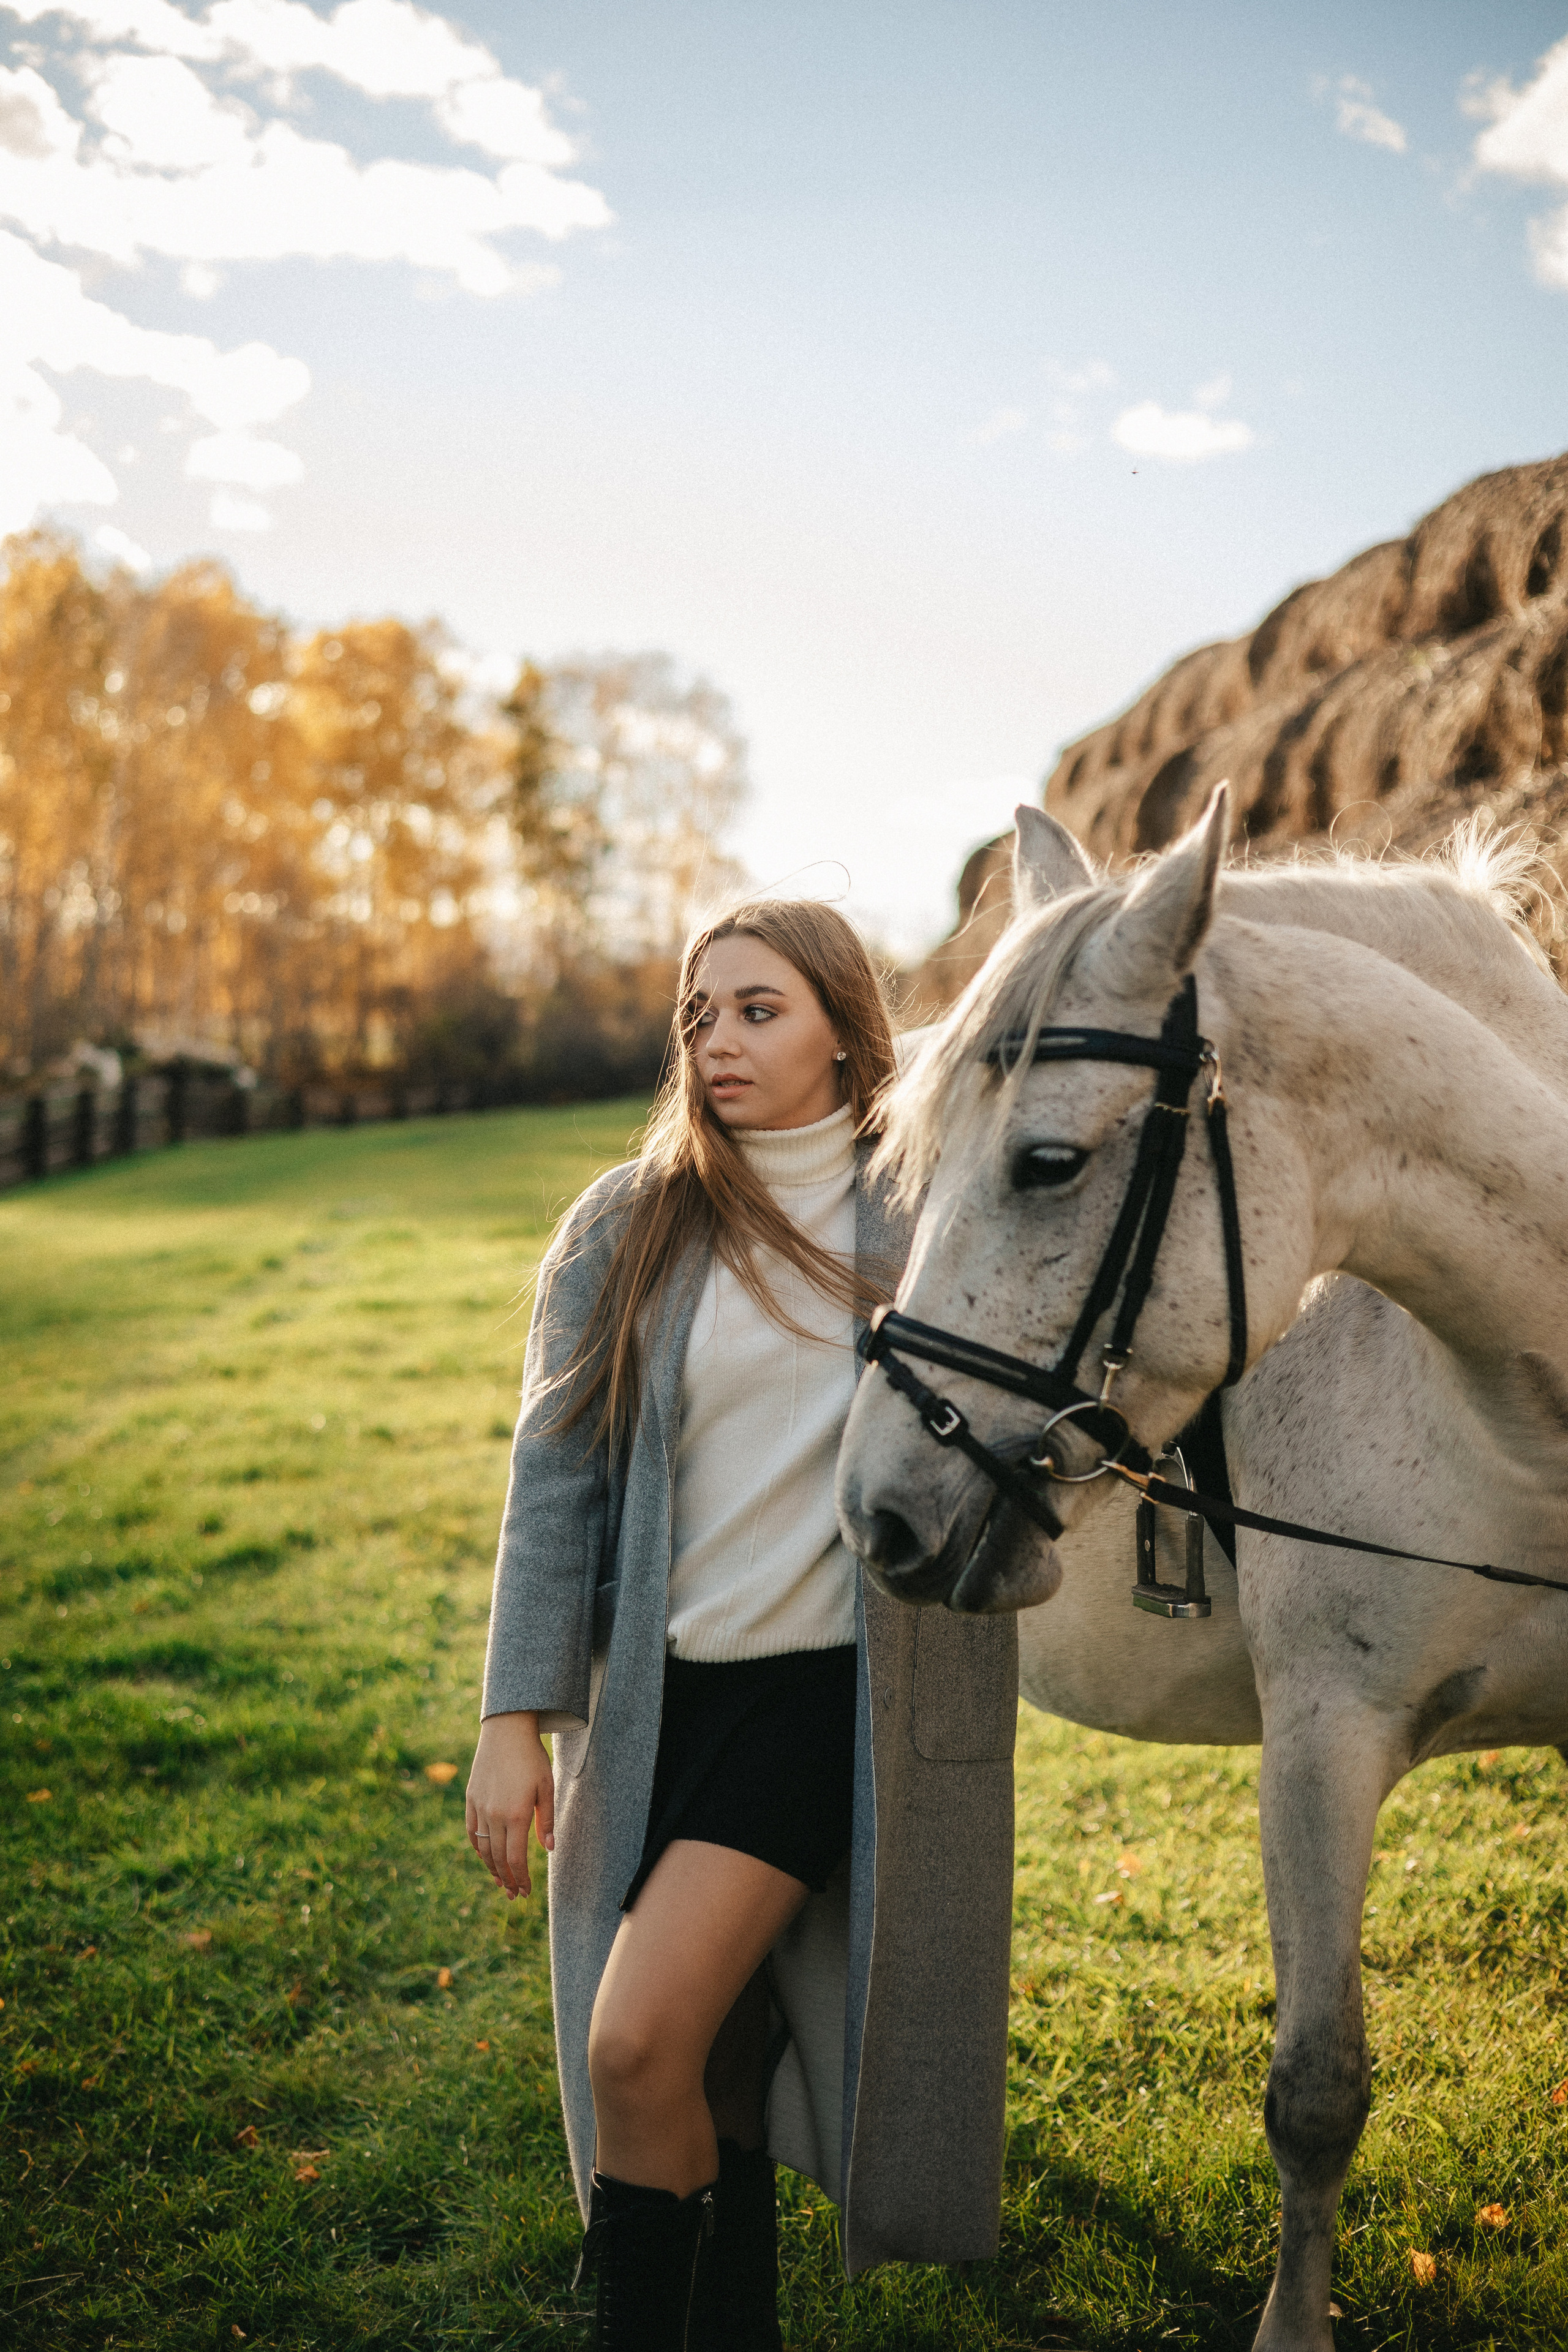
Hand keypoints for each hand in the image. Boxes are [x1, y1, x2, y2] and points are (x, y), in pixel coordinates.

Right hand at [465, 1711, 554, 1898]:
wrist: (505, 1732)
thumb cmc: (532, 1758)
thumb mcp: (546, 1786)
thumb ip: (545, 1819)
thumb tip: (548, 1849)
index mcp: (515, 1815)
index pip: (516, 1859)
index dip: (521, 1879)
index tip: (526, 1892)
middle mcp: (494, 1815)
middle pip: (499, 1858)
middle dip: (508, 1879)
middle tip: (515, 1894)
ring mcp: (479, 1807)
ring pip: (483, 1848)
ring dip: (492, 1868)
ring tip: (501, 1882)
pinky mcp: (470, 1799)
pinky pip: (472, 1831)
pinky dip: (478, 1847)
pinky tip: (485, 1856)